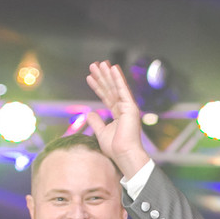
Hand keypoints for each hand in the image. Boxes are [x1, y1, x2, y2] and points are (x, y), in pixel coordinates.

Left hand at [84, 61, 150, 177]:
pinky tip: (112, 68)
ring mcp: (128, 107)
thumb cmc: (115, 148)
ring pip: (115, 87)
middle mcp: (124, 109)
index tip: (90, 77)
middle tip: (93, 65)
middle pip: (110, 89)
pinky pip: (122, 89)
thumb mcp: (101, 132)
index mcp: (118, 114)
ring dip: (107, 74)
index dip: (98, 87)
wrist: (124, 155)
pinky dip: (117, 78)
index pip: (106, 97)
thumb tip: (90, 112)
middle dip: (101, 77)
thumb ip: (96, 122)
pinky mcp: (130, 107)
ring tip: (99, 64)